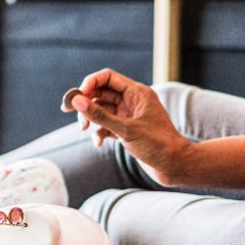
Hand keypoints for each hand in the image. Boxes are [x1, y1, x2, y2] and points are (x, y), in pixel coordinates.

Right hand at [66, 69, 190, 183]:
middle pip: (101, 93)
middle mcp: (132, 102)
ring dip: (90, 119)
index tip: (76, 96)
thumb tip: (77, 100)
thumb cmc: (158, 146)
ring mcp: (129, 116)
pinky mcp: (126, 131)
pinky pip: (106, 125)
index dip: (90, 83)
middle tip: (69, 111)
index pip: (107, 77)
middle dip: (86, 103)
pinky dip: (99, 132)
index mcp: (137, 93)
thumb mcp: (126, 130)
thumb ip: (100, 115)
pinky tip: (98, 143)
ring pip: (101, 110)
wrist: (175, 167)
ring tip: (85, 129)